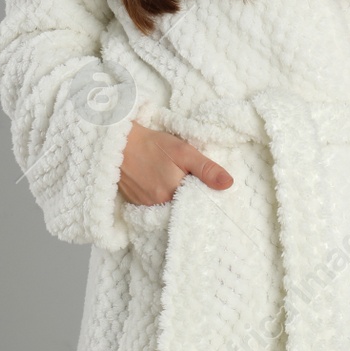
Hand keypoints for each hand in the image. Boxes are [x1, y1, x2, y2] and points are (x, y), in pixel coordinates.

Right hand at [117, 120, 232, 205]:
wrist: (120, 143)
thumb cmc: (153, 145)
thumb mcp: (184, 151)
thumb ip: (206, 169)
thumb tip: (229, 184)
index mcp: (172, 194)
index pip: (196, 204)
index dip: (204, 197)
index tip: (209, 189)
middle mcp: (158, 205)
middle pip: (182, 207)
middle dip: (190, 198)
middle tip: (191, 183)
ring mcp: (145, 206)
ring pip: (169, 207)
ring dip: (175, 199)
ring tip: (176, 183)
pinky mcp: (136, 203)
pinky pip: (155, 207)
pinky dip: (161, 198)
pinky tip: (162, 185)